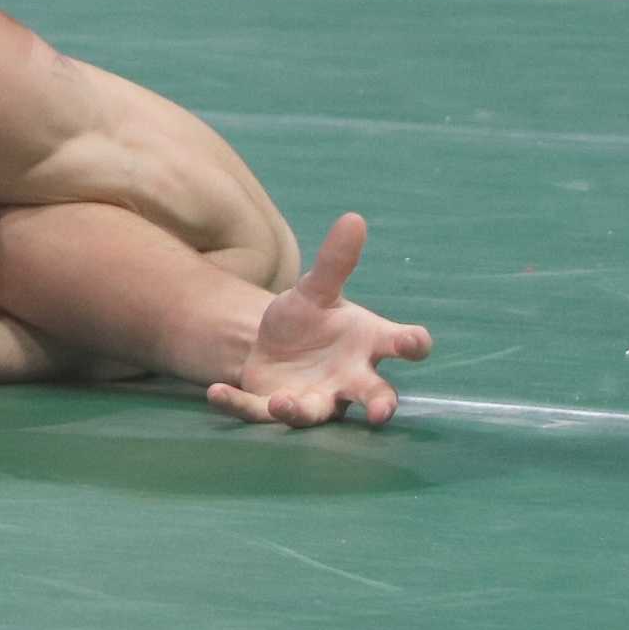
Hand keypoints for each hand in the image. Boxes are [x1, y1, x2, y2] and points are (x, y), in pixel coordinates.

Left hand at [207, 213, 433, 428]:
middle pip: (375, 394)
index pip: (403, 344)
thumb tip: (354, 218)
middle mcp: (350, 379)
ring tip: (283, 402)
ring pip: (316, 412)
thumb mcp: (316, 289)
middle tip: (383, 411)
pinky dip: (237, 403)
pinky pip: (258, 410)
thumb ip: (335, 260)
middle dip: (381, 403)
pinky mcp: (277, 405)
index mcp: (368, 344)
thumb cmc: (310, 319)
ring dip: (300, 409)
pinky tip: (215, 392)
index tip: (413, 341)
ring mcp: (317, 397)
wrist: (272, 345)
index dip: (412, 344)